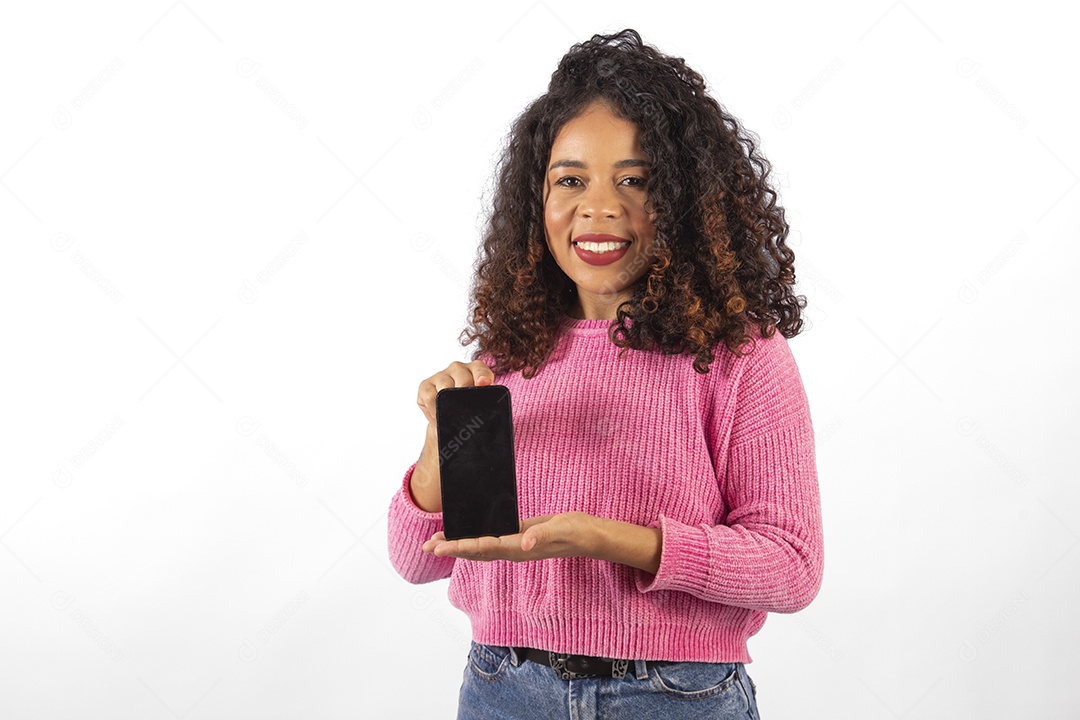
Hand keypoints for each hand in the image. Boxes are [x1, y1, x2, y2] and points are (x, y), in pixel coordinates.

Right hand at [415, 360, 494, 422]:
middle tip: (467, 410)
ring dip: (449, 403)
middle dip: (465, 394)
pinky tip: (439, 415)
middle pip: (463, 379)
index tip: (484, 383)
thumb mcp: (479, 404)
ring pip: (445, 387)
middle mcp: (458, 368)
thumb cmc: (467, 408)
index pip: (481, 370)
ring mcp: (441, 375)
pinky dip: (435, 408)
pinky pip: (430, 396)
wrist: (447, 418)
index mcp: (476, 370)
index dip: (483, 376)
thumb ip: (486, 402)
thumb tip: (491, 412)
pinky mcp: (426, 385)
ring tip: (452, 416)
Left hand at [422, 513, 599, 561]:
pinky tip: (467, 532)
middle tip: (426, 546)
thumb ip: (541, 535)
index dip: (459, 547)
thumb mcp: (561, 529)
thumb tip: (523, 545)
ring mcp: (516, 544)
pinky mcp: (520, 535)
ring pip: (481, 547)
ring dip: (459, 544)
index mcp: (519, 548)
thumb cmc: (577, 532)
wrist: (590, 536)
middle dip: (450, 548)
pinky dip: (475, 536)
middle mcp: (513, 550)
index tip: (439, 547)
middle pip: (475, 551)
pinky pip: (491, 538)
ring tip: (438, 542)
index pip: (482, 548)